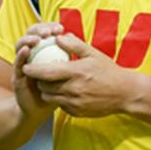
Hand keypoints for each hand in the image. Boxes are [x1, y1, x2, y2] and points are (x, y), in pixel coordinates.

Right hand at [12, 22, 63, 118]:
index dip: (49, 27)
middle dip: (38, 30)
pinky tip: (26, 50)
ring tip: (37, 39)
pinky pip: (17, 64)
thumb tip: (71, 34)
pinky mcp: (17, 76)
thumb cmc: (59, 87)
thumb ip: (68, 52)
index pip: (44, 32)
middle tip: (48, 32)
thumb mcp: (67, 68)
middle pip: (30, 35)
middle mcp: (31, 54)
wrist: (44, 108)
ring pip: (20, 46)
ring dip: (27, 40)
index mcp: (42, 50)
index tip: (60, 28)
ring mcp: (22, 64)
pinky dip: (20, 55)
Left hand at [22, 34, 139, 117]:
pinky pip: (60, 105)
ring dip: (47, 90)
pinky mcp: (76, 112)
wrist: (125, 93)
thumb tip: (58, 37)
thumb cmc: (109, 71)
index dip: (33, 69)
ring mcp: (74, 103)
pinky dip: (59, 98)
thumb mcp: (93, 54)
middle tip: (39, 73)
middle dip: (38, 80)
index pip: (46, 72)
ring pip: (50, 97)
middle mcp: (73, 89)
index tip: (26, 65)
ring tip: (51, 82)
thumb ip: (74, 44)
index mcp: (76, 72)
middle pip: (45, 87)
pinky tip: (65, 91)